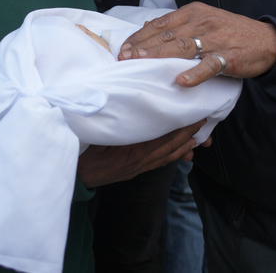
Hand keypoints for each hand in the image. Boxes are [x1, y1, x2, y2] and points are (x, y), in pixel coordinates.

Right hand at [77, 120, 208, 187]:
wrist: (73, 174)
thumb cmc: (82, 149)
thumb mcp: (97, 131)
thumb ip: (115, 118)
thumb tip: (129, 101)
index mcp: (132, 151)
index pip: (164, 137)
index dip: (181, 126)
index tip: (193, 113)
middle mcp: (138, 162)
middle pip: (169, 146)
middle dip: (188, 134)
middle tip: (202, 120)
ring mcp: (136, 169)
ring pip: (165, 157)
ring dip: (182, 146)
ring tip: (196, 137)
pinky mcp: (132, 172)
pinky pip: (157, 164)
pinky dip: (170, 156)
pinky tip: (178, 152)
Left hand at [118, 2, 275, 84]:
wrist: (267, 40)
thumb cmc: (230, 32)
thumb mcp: (203, 20)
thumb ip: (177, 24)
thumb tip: (147, 27)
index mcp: (193, 12)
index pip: (160, 23)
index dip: (140, 36)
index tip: (123, 48)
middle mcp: (202, 22)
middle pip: (167, 35)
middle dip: (143, 46)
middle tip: (124, 58)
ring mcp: (216, 40)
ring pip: (183, 47)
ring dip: (159, 55)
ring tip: (141, 63)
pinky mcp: (229, 57)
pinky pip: (209, 65)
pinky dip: (195, 73)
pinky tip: (181, 81)